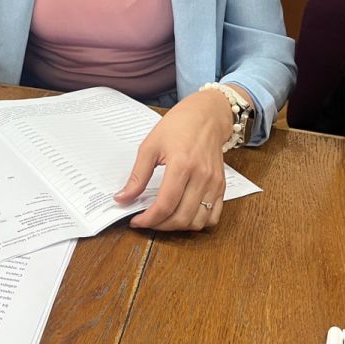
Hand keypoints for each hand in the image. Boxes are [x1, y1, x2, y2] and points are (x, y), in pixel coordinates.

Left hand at [114, 91, 231, 230]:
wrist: (206, 116)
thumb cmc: (178, 126)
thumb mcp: (150, 146)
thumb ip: (137, 176)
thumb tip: (123, 198)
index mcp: (182, 164)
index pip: (165, 204)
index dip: (148, 219)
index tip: (136, 220)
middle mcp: (201, 176)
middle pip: (181, 217)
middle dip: (160, 225)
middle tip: (147, 220)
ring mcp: (214, 183)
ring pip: (197, 222)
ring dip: (178, 227)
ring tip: (163, 219)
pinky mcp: (221, 186)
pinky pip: (213, 216)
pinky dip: (197, 223)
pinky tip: (183, 215)